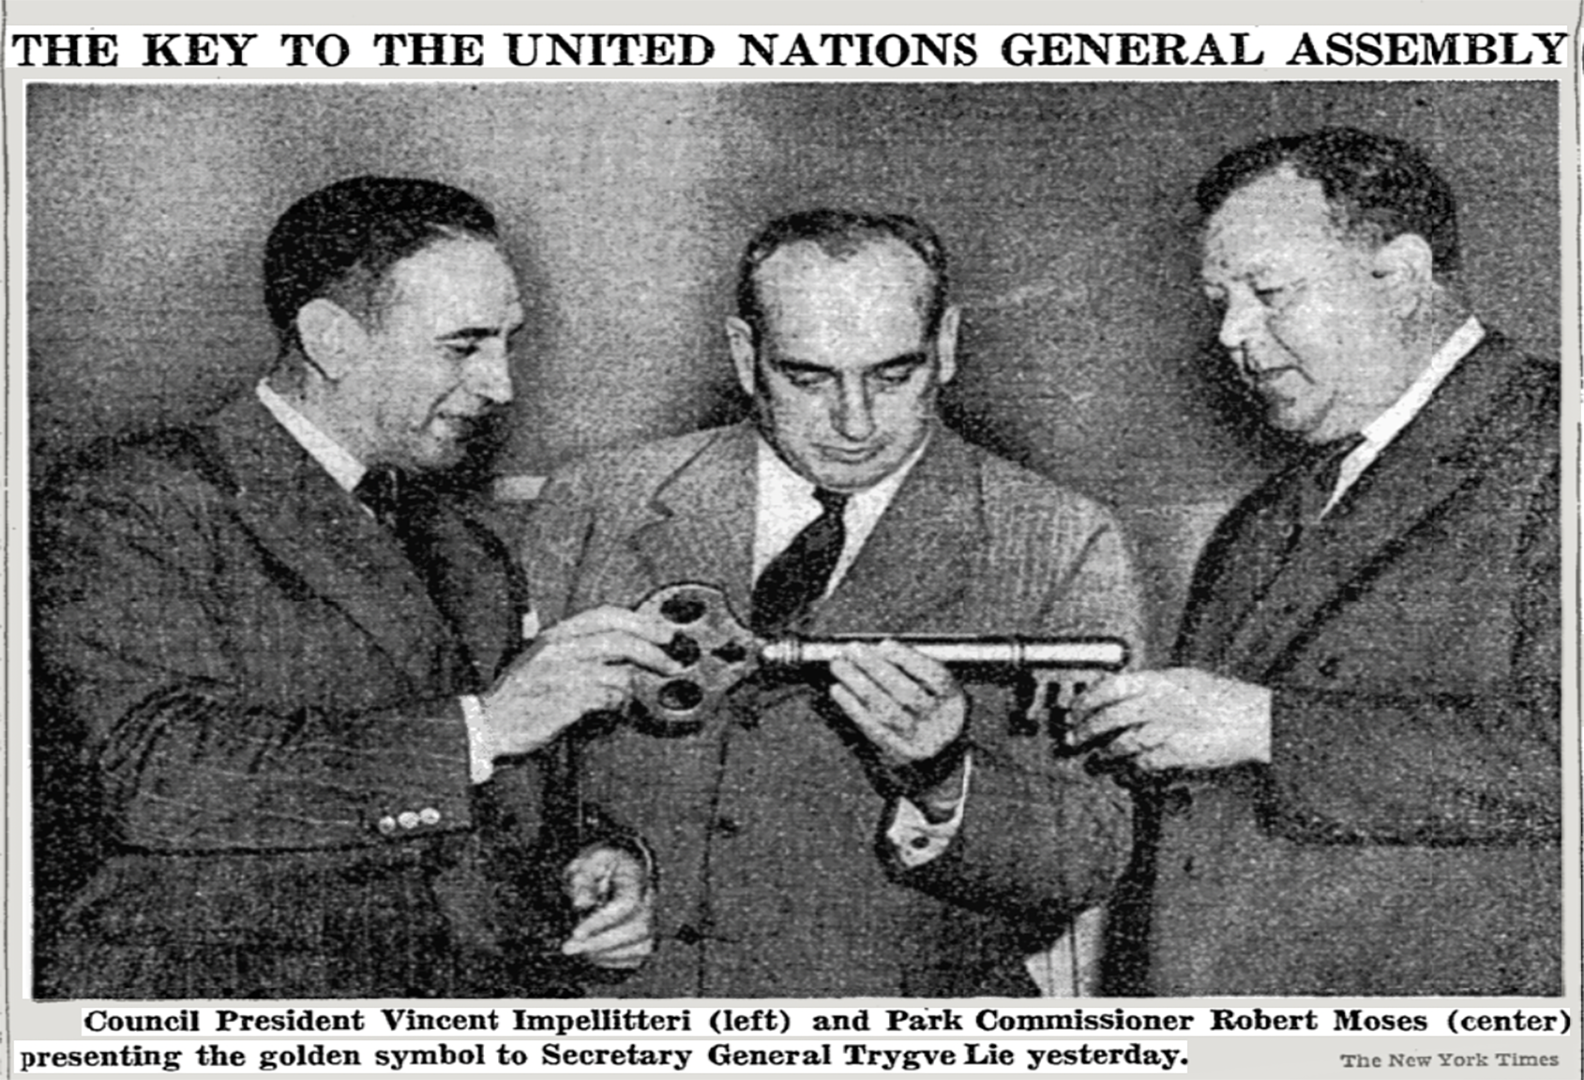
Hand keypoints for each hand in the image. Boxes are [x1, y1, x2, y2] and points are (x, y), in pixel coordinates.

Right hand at [477, 606, 678, 758]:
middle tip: (671, 664)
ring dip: (634, 685)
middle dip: (654, 652)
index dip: (641, 621)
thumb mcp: (535, 656)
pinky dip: (619, 703)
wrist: (487, 725)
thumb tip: (582, 626)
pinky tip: (614, 709)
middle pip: (621, 640)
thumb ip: (561, 641)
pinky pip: (608, 698)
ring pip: (619, 671)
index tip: (663, 632)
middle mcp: (560, 649)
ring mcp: (564, 675)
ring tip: (633, 695)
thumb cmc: (516, 695)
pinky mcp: (566, 702)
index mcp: (555, 634)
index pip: (606, 615)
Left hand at [561, 844, 654, 969]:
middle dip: (601, 943)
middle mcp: (650, 900)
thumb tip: (582, 902)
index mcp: (636, 877)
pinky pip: (637, 957)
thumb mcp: (586, 864)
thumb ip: (583, 880)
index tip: (576, 933)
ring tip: (579, 948)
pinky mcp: (647, 937)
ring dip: (606, 953)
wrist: (614, 870)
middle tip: (569, 948)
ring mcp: (652, 919)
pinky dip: (613, 959)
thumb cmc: (599, 867)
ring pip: (641, 946)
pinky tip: (593, 953)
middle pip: (638, 928)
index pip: (626, 904)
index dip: (602, 922)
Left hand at [829, 640, 966, 767]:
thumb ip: (908, 666)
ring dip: (859, 685)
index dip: (908, 659)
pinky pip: (872, 727)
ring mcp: (920, 740)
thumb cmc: (926, 702)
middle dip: (876, 668)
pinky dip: (852, 706)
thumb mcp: (929, 683)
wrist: (936, 748)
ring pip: (886, 711)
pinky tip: (838, 689)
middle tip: (852, 649)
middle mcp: (942, 722)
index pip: (935, 676)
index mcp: (954, 698)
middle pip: (908, 694)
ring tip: (839, 665)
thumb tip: (872, 650)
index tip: (884, 644)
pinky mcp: (898, 751)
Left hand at [1067, 668, 1272, 771]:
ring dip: (1107, 751)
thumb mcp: (1185, 679)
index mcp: (1160, 680)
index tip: (1073, 709)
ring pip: (1122, 742)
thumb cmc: (1224, 698)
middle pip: (1109, 716)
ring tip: (1101, 756)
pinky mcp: (1178, 753)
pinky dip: (1133, 768)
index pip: (1110, 686)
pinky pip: (1144, 763)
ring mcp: (1168, 728)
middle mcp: (1160, 702)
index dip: (1086, 699)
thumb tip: (1120, 687)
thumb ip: (1152, 684)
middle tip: (1073, 738)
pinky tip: (1129, 769)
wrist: (1258, 719)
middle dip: (1086, 729)